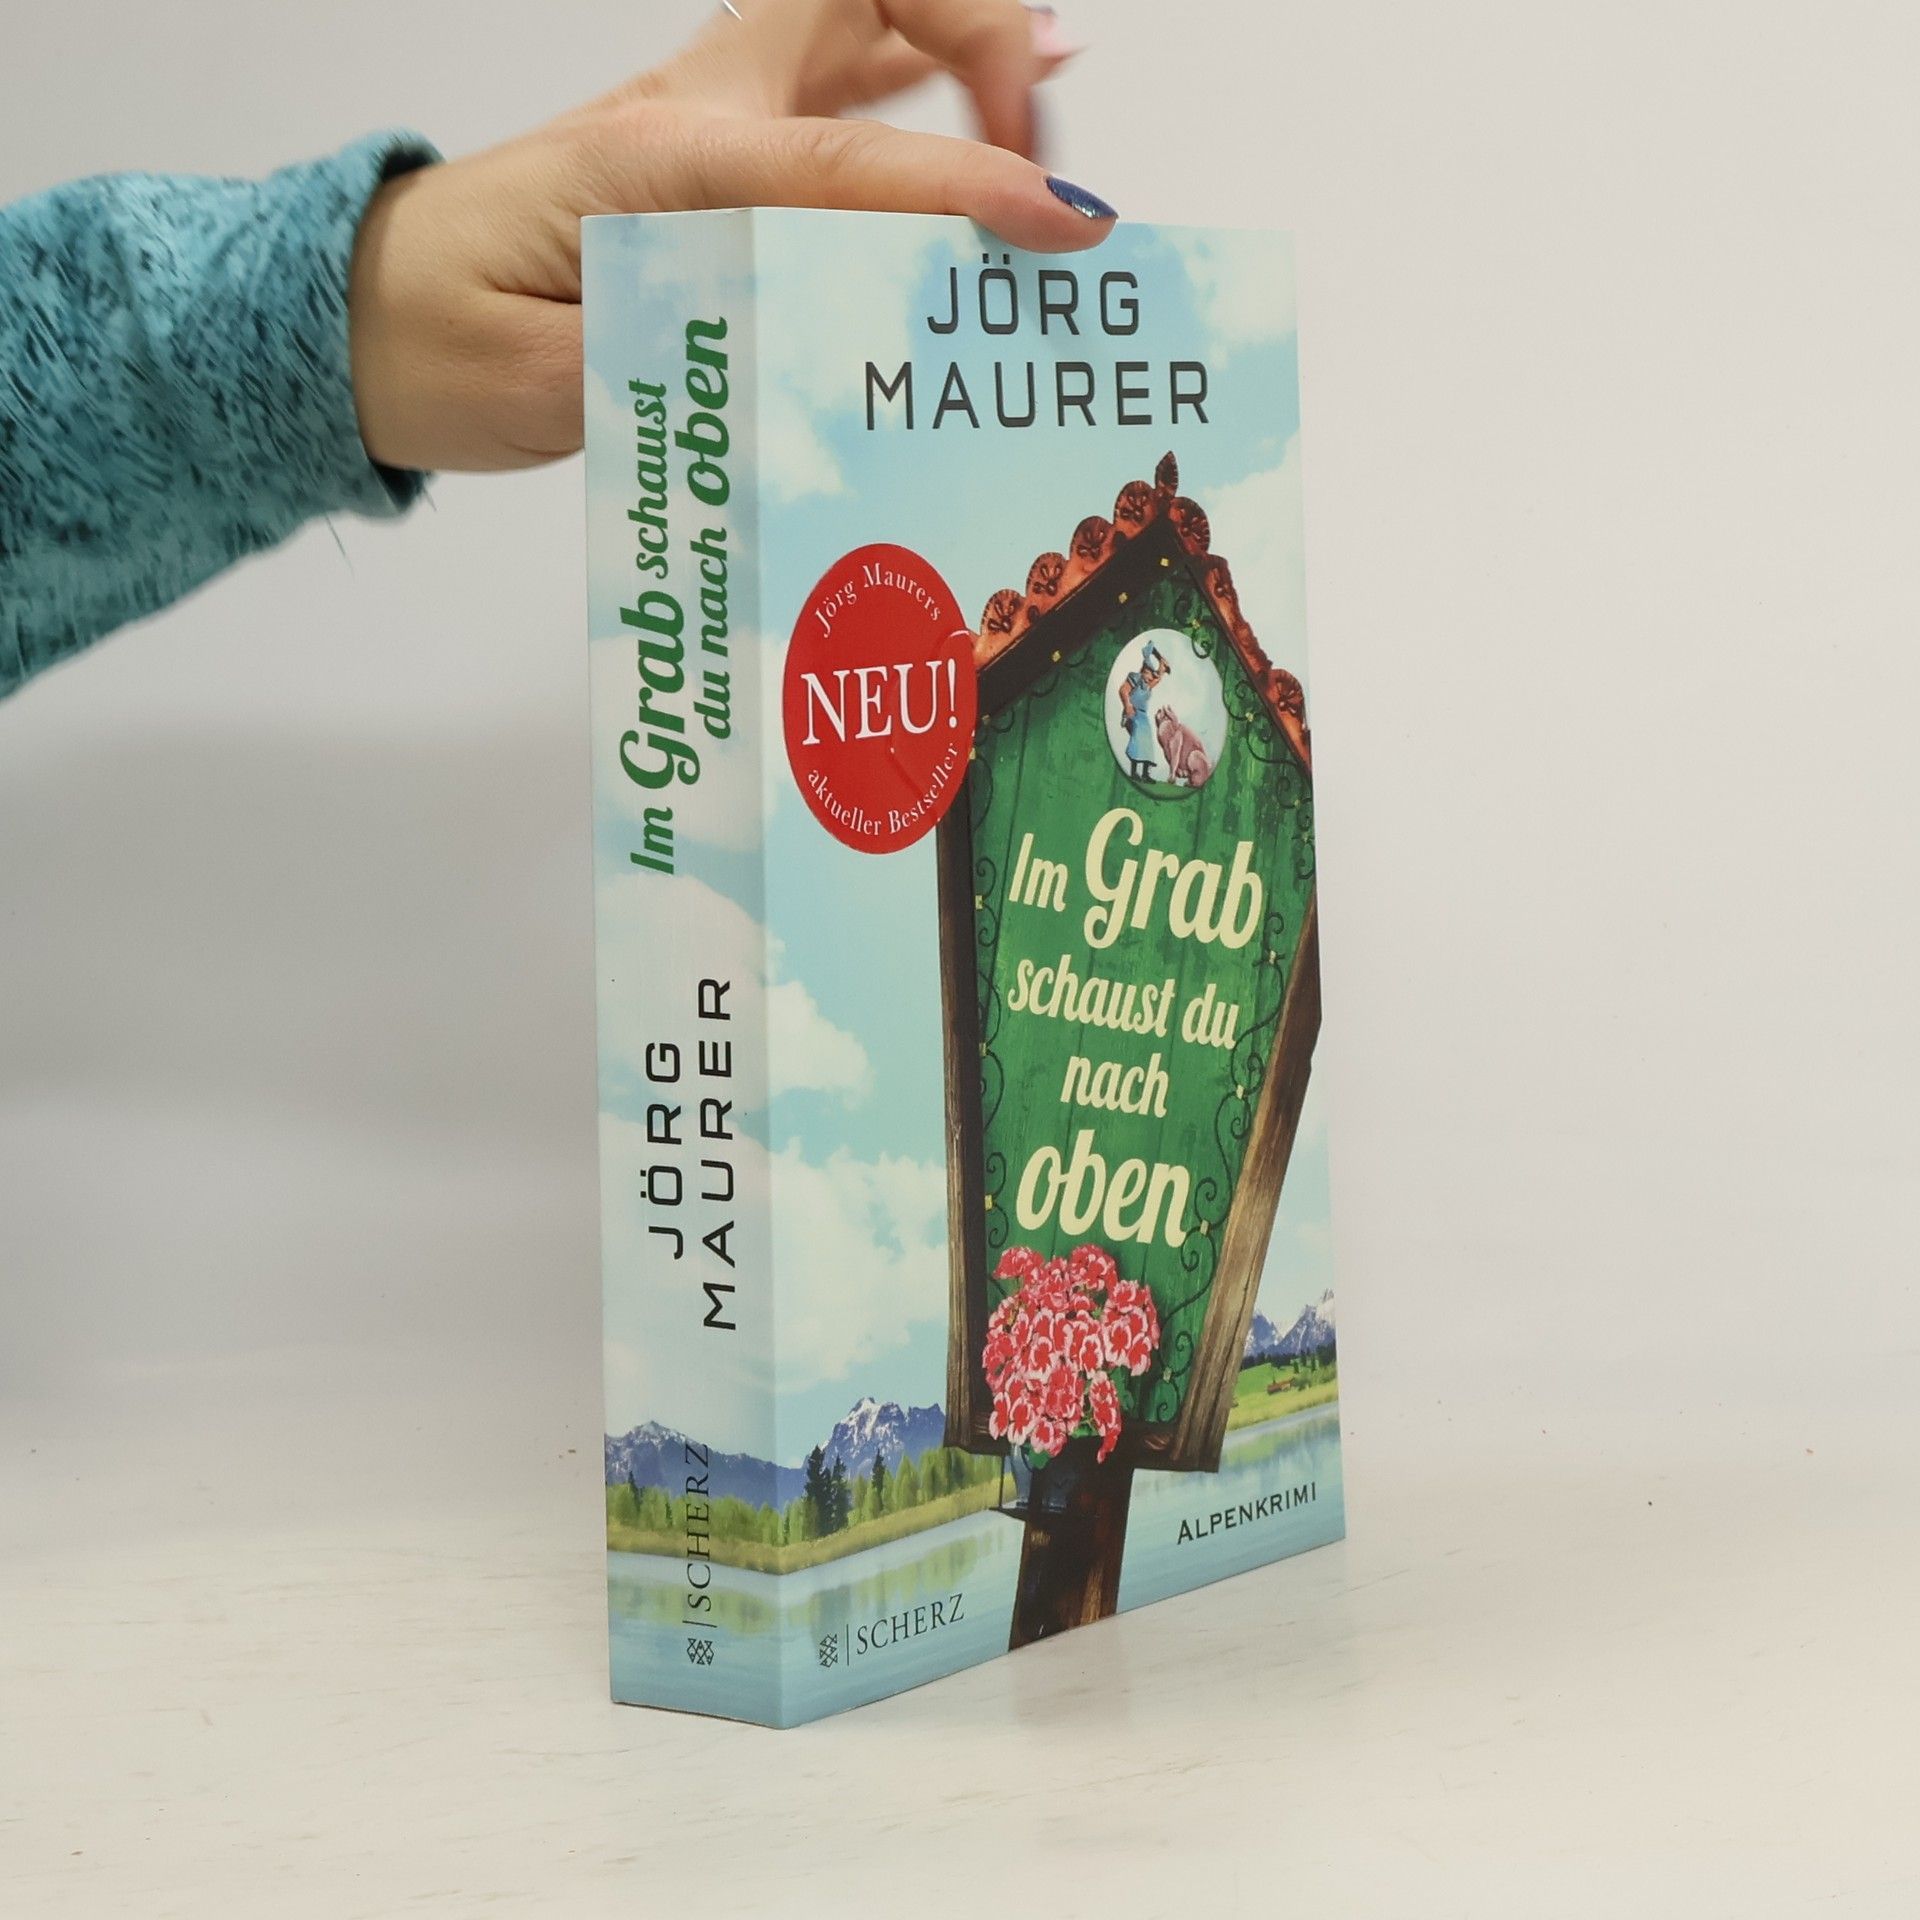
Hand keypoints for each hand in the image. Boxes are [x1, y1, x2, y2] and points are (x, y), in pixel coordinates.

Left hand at [347, 0, 1106, 474]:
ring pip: (860, 22)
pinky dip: (924, 83)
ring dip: (964, 44)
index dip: (963, 184)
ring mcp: (709, 123)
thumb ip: (690, 356)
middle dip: (977, 34)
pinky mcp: (714, 158)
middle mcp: (698, 116)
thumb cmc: (445, 343)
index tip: (1061, 223)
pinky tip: (997, 102)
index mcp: (660, 166)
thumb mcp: (563, 382)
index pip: (844, 161)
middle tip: (1030, 152)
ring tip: (1045, 115)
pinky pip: (842, 92)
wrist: (369, 319)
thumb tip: (819, 348)